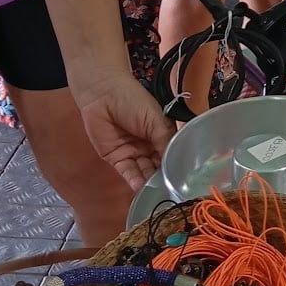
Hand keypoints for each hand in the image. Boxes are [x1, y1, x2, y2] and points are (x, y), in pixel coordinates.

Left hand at [77, 75, 172, 191]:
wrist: (103, 95)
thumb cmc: (133, 100)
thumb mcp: (156, 120)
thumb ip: (166, 141)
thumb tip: (176, 162)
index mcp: (162, 134)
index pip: (172, 154)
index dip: (176, 165)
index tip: (183, 178)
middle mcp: (150, 146)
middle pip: (159, 166)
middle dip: (163, 177)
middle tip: (170, 189)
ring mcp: (134, 153)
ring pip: (144, 171)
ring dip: (149, 182)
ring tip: (156, 191)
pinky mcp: (117, 158)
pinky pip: (128, 172)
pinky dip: (134, 180)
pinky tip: (141, 187)